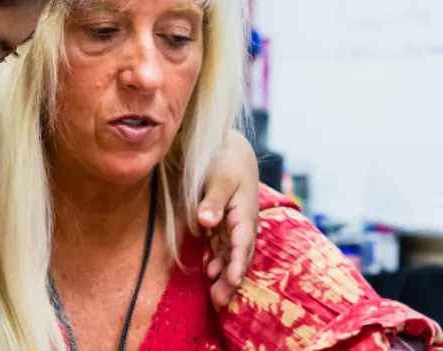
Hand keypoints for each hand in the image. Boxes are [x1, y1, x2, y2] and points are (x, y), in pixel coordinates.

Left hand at [198, 129, 258, 306]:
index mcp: (245, 213)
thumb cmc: (226, 161)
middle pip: (238, 255)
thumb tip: (206, 222)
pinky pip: (220, 246)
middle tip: (220, 301)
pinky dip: (216, 260)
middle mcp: (241, 223)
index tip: (231, 280)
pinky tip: (209, 273)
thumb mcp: (220, 177)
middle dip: (231, 279)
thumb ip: (213, 200)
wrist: (230, 149)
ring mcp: (232, 224)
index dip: (237, 263)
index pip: (242, 243)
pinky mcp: (222, 222)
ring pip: (229, 254)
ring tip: (215, 297)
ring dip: (224, 275)